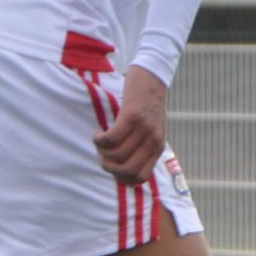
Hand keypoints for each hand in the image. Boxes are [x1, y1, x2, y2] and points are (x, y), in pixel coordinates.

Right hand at [94, 66, 167, 183]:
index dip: (121, 178)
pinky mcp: (132, 116)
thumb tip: (121, 169)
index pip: (140, 178)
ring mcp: (144, 129)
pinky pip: (111, 139)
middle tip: (102, 155)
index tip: (112, 166)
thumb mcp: (150, 130)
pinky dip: (99, 140)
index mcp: (157, 148)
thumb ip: (141, 148)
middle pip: (126, 170)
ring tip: (100, 140)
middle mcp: (153, 141)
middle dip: (108, 167)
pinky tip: (98, 133)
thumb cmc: (147, 105)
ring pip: (117, 155)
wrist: (152, 77)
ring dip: (102, 152)